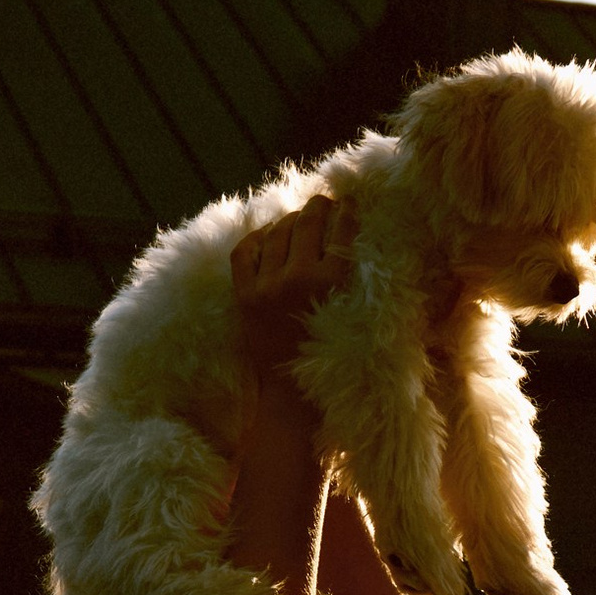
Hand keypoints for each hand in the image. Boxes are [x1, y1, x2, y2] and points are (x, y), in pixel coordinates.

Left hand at [231, 195, 354, 379]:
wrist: (291, 393)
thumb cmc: (330, 356)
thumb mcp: (351, 316)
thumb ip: (350, 280)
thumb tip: (351, 241)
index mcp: (329, 285)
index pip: (340, 234)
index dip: (346, 213)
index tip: (348, 203)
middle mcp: (296, 280)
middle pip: (307, 225)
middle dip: (318, 207)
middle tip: (324, 201)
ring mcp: (266, 286)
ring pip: (277, 233)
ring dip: (290, 219)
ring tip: (299, 216)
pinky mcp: (244, 296)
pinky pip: (244, 252)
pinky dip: (256, 237)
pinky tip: (268, 233)